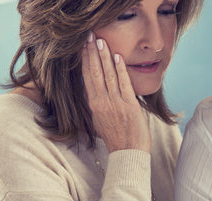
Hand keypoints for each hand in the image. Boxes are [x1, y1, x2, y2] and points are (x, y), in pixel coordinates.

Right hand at [82, 32, 150, 152]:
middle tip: (89, 36)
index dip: (85, 61)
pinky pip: (123, 84)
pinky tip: (117, 57)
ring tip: (101, 41)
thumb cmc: (117, 138)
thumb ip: (98, 105)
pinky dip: (120, 69)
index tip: (83, 47)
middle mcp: (101, 102)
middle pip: (94, 73)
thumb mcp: (100, 120)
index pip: (87, 78)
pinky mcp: (129, 105)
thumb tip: (94, 92)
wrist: (128, 153)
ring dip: (104, 57)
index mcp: (94, 105)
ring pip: (107, 75)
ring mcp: (115, 103)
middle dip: (91, 53)